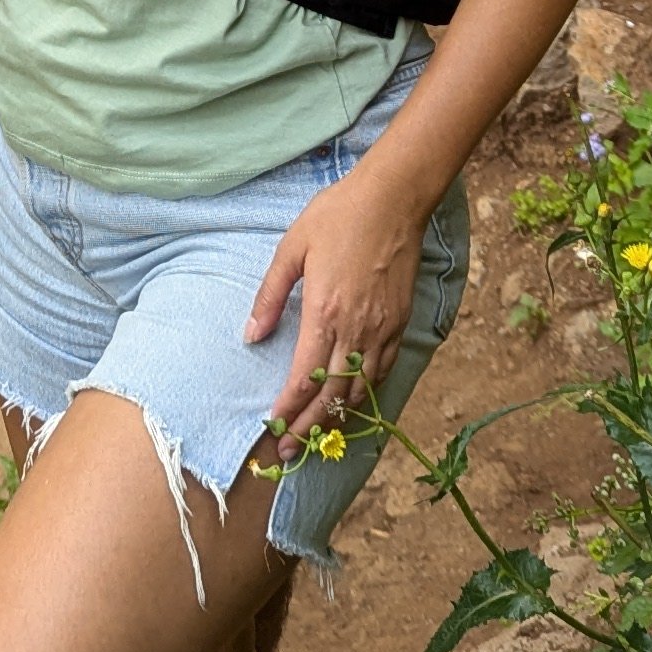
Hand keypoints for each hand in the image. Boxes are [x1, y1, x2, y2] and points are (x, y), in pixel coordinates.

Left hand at [246, 161, 429, 458]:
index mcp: (325, 312)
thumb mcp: (292, 248)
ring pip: (361, 389)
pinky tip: (352, 402)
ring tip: (317, 436)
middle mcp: (356, 329)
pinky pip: (382, 371)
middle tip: (288, 453)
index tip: (273, 431)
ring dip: (338, 417)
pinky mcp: (400, 322)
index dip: (289, 410)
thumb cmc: (338, 215)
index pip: (304, 378)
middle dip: (309, 428)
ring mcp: (382, 328)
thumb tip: (251, 335)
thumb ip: (270, 296)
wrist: (394, 198)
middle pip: (332, 395)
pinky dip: (366, 393)